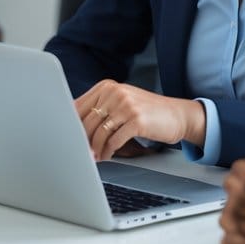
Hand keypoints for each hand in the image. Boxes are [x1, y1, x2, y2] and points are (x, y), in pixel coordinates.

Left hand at [74, 80, 204, 160]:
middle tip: (79, 153)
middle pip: (87, 121)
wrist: (176, 115)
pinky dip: (108, 151)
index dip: (71, 125)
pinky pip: (114, 140)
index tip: (67, 139)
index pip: (79, 106)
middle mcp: (115, 92)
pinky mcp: (136, 120)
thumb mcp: (121, 102)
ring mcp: (126, 105)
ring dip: (95, 149)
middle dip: (82, 140)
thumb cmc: (146, 111)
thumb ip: (100, 107)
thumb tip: (73, 125)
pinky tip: (108, 155)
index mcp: (107, 86)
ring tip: (95, 157)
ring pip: (99, 132)